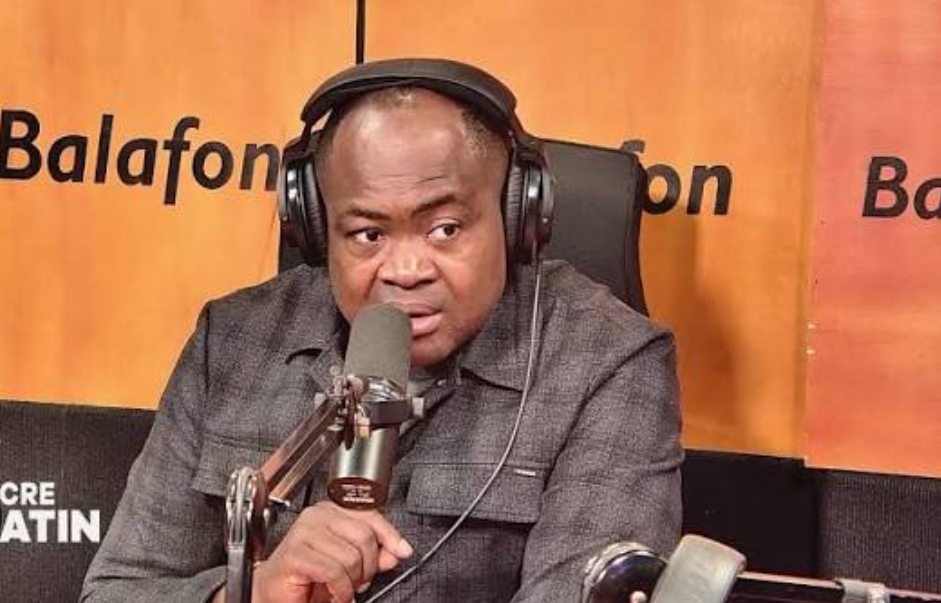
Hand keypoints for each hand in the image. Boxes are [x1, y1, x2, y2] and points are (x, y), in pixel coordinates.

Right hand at [250, 501, 412, 602]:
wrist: (275, 592)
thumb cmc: (308, 575)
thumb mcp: (348, 562)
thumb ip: (372, 554)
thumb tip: (395, 551)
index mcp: (331, 511)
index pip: (370, 516)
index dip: (390, 535)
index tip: (402, 550)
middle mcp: (317, 516)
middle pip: (365, 536)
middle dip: (367, 566)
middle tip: (358, 581)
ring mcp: (304, 533)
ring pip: (351, 557)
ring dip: (352, 582)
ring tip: (342, 588)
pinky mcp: (295, 554)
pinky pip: (334, 571)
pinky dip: (340, 589)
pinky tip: (335, 593)